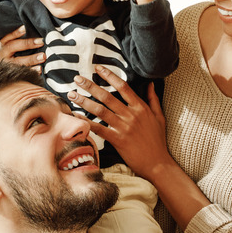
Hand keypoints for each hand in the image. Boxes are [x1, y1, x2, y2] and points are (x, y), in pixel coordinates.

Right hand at [0, 26, 45, 72]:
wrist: (12, 75)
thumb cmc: (19, 54)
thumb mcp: (18, 46)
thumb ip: (25, 39)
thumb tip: (38, 31)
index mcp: (3, 46)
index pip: (7, 37)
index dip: (16, 32)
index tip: (25, 27)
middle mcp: (2, 55)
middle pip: (12, 47)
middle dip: (27, 44)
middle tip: (41, 41)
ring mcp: (6, 66)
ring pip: (17, 61)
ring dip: (31, 59)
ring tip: (43, 56)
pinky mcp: (13, 75)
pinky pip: (22, 73)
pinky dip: (32, 71)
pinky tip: (40, 69)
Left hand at [66, 65, 171, 179]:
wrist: (158, 163)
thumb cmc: (158, 140)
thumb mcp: (159, 117)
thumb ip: (153, 99)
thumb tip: (151, 84)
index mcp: (141, 107)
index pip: (123, 86)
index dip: (109, 75)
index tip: (98, 68)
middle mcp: (131, 115)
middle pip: (107, 96)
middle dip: (90, 85)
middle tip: (77, 78)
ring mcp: (124, 127)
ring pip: (100, 110)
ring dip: (84, 101)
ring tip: (72, 94)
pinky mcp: (117, 140)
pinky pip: (99, 129)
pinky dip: (87, 122)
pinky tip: (76, 116)